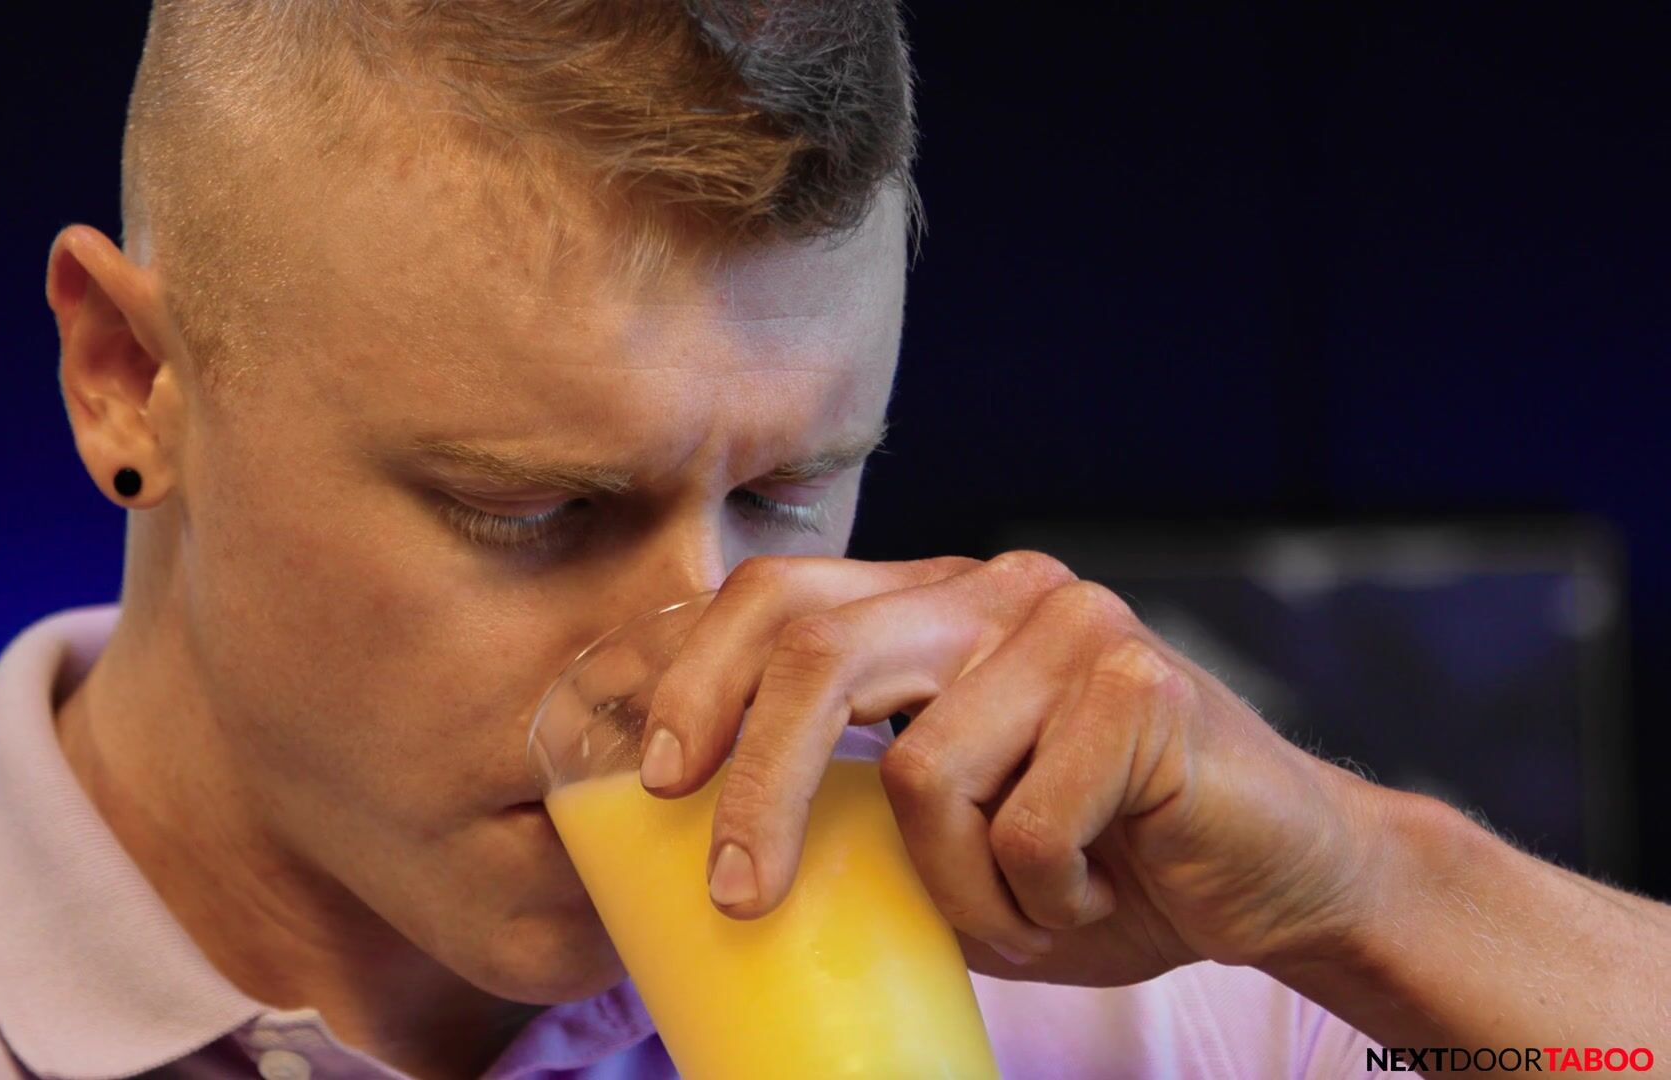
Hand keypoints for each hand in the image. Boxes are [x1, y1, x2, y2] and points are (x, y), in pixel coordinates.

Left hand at [638, 553, 1390, 984]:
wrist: (1277, 877)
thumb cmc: (1097, 858)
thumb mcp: (944, 831)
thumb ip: (851, 804)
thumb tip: (696, 839)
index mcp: (932, 602)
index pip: (779, 598)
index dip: (697, 678)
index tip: (651, 777)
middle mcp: (993, 588)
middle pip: (818, 652)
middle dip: (760, 784)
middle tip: (739, 893)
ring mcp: (1070, 624)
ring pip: (925, 772)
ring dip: (962, 890)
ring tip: (1030, 907)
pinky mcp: (1142, 685)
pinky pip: (1025, 827)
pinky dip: (1044, 902)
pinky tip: (1101, 890)